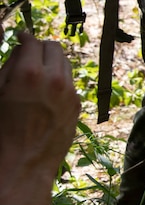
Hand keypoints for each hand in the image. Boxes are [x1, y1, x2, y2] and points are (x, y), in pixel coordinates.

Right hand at [0, 32, 79, 183]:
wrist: (20, 166)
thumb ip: (8, 67)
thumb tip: (20, 50)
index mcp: (30, 74)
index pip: (33, 42)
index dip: (24, 38)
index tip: (20, 38)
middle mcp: (55, 80)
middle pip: (54, 48)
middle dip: (41, 48)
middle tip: (28, 54)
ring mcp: (69, 93)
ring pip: (65, 64)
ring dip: (51, 63)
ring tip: (35, 72)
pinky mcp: (76, 106)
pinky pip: (69, 83)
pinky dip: (58, 80)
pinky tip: (44, 91)